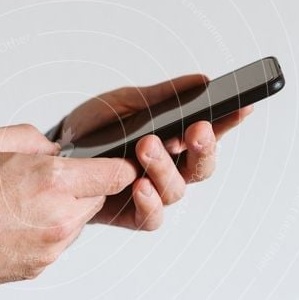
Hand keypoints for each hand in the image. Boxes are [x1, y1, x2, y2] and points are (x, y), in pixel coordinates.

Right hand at [0, 124, 136, 288]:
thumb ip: (32, 138)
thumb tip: (54, 150)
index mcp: (53, 180)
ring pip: (78, 222)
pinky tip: (15, 224)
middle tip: (46, 181)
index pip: (116, 175)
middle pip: (98, 198)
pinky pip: (58, 243)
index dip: (117, 168)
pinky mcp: (41, 266)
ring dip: (64, 211)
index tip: (112, 165)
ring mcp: (53, 246)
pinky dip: (46, 232)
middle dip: (82, 187)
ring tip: (23, 204)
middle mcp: (61, 216)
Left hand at [56, 74, 253, 230]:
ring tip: (146, 146)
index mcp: (177, 139)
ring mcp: (153, 192)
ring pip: (176, 190)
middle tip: (195, 129)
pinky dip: (149, 203)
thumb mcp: (127, 103)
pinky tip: (139, 185)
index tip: (243, 106)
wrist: (55, 152)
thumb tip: (203, 82)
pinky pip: (151, 217)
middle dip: (203, 147)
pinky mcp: (132, 214)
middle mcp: (171, 168)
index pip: (212, 132)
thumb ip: (163, 97)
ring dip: (165, 167)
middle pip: (202, 166)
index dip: (231, 121)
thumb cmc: (95, 127)